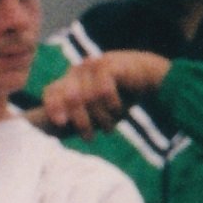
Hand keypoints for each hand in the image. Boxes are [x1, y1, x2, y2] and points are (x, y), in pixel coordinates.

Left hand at [36, 51, 170, 137]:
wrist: (151, 77)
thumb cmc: (121, 97)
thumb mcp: (97, 110)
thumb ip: (77, 116)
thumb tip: (52, 129)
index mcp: (70, 80)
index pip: (51, 92)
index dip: (52, 108)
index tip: (61, 124)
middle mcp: (78, 70)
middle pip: (69, 99)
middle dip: (80, 122)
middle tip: (89, 138)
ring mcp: (92, 65)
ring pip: (88, 98)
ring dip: (101, 118)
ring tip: (110, 127)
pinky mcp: (108, 64)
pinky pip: (103, 91)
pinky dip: (112, 105)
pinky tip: (119, 109)